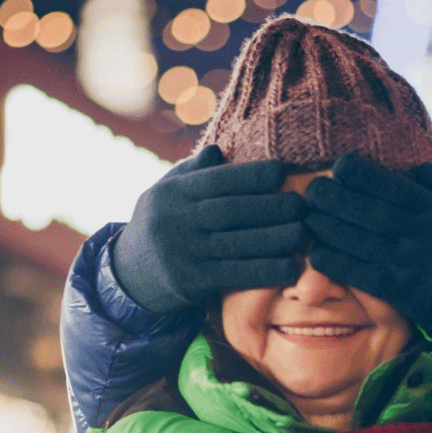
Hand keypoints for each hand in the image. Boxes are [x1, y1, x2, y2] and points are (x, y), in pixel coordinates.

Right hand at [112, 146, 308, 313]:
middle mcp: (175, 220)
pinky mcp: (191, 281)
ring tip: (303, 233)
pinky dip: (265, 271)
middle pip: (231, 210)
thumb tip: (218, 151)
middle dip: (270, 207)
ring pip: (236, 242)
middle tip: (302, 205)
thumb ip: (192, 173)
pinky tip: (290, 268)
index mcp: (172, 193)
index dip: (250, 175)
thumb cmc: (160, 226)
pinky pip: (234, 274)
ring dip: (275, 239)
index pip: (217, 180)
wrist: (128, 274)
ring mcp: (183, 252)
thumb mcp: (165, 194)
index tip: (281, 171)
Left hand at [303, 155, 431, 338]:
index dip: (362, 174)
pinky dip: (336, 265)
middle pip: (368, 211)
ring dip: (328, 228)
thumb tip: (418, 167)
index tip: (339, 166)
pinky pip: (362, 275)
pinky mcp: (401, 292)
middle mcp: (420, 234)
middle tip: (310, 191)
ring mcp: (409, 263)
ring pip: (360, 240)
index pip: (393, 186)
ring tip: (306, 219)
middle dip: (335, 198)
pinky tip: (316, 256)